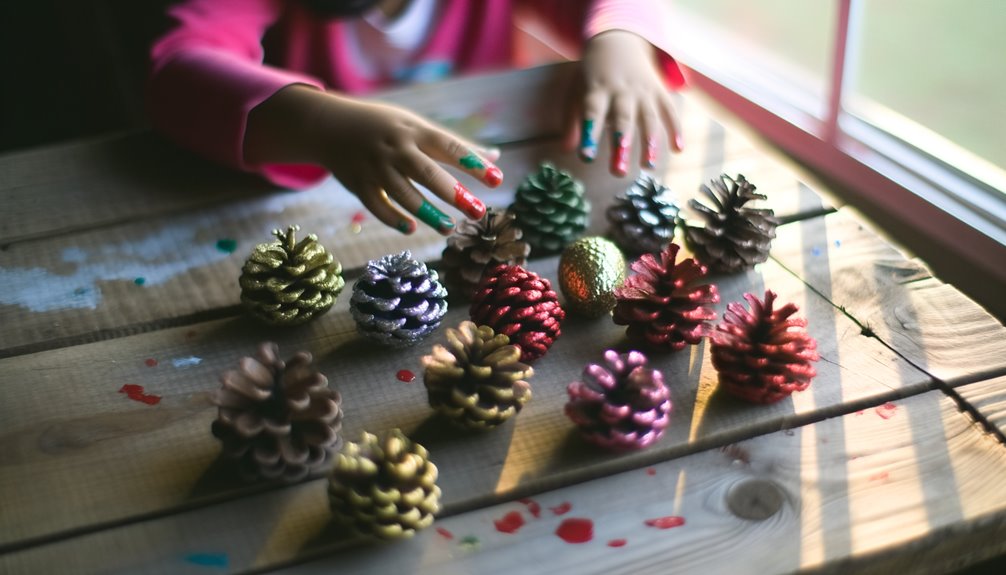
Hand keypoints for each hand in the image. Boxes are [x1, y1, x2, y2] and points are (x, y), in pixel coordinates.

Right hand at [245, 85, 501, 234]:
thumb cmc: (385, 126)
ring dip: (426, 212)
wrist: (329, 124)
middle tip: (478, 211)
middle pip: (427, 172)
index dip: (473, 163)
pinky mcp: (358, 183)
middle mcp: (396, 147)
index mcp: (414, 130)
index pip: (449, 147)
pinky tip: (410, 228)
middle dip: (453, 193)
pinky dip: (392, 218)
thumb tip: (495, 156)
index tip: (497, 179)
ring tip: (448, 228)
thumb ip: (455, 144)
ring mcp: (375, 166)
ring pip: (403, 193)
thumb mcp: (418, 126)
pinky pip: (377, 205)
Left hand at [564, 30, 682, 176]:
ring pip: (648, 117)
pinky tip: (678, 149)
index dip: (590, 134)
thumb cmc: (593, 75)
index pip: (592, 113)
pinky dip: (676, 129)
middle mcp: (621, 91)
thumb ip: (572, 121)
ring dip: (650, 142)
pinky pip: (669, 111)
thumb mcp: (576, 91)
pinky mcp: (660, 92)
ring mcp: (643, 91)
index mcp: (597, 90)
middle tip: (619, 172)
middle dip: (621, 145)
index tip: (587, 157)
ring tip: (649, 166)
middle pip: (622, 119)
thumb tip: (567, 149)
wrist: (619, 41)